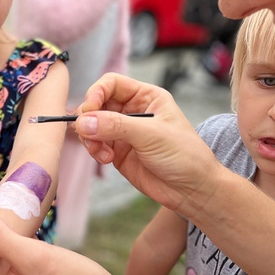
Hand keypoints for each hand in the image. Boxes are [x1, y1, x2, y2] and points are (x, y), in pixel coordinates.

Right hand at [73, 73, 220, 214]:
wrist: (191, 189)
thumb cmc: (184, 155)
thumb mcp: (151, 134)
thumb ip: (115, 126)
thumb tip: (83, 122)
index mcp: (146, 97)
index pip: (111, 84)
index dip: (96, 93)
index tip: (89, 110)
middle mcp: (132, 111)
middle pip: (97, 104)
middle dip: (89, 118)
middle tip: (89, 133)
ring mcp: (122, 132)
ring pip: (91, 125)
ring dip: (90, 137)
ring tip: (101, 151)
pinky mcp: (116, 151)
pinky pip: (94, 144)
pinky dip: (94, 150)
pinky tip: (107, 159)